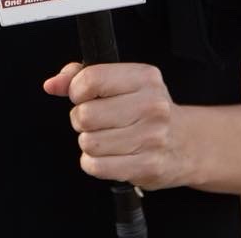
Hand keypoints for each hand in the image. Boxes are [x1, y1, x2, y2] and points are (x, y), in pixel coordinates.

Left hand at [43, 62, 190, 190]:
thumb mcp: (123, 82)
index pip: (91, 79)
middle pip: (85, 115)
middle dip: (81, 120)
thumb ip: (82, 75)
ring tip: (106, 138)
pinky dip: (93, 163)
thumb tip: (52, 84)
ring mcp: (152, 138)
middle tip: (96, 121)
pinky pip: (96, 166)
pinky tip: (109, 155)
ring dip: (89, 142)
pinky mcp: (147, 166)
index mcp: (144, 78)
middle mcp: (151, 106)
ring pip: (89, 142)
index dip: (76, 91)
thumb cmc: (148, 110)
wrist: (188, 143)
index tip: (83, 96)